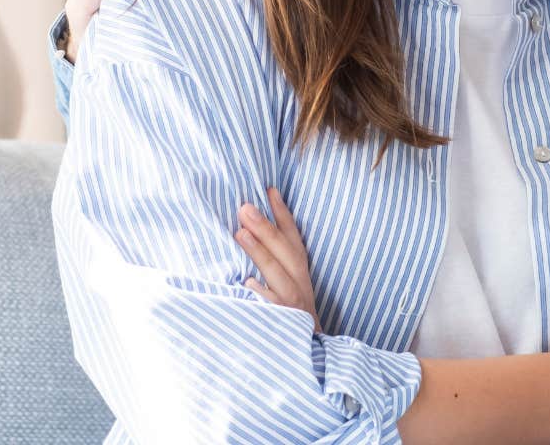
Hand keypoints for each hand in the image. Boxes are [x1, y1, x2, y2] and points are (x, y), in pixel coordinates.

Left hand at [236, 187, 318, 330]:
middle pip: (286, 254)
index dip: (283, 215)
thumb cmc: (290, 319)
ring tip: (240, 233)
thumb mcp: (287, 288)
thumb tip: (246, 233)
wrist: (309, 360)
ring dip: (261, 254)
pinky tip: (247, 283)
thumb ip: (274, 264)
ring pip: (279, 278)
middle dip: (267, 229)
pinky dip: (262, 297)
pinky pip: (273, 311)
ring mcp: (292, 308)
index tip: (269, 189)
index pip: (293, 240)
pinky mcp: (285, 329)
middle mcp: (300, 288)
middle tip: (245, 206)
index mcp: (300, 275)